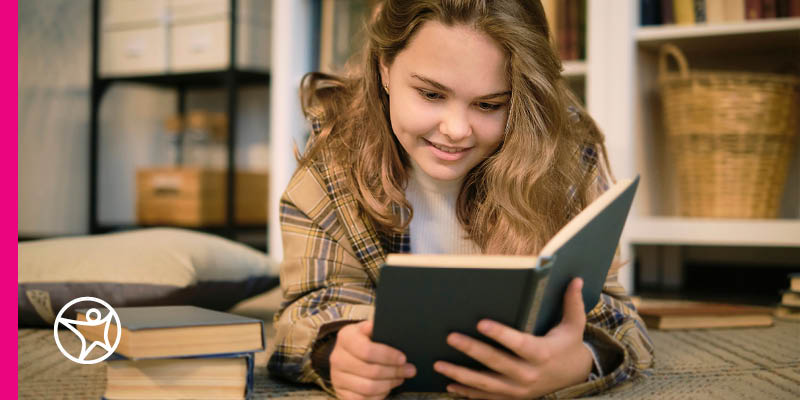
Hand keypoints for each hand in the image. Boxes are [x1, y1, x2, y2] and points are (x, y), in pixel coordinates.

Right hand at [330, 320, 416, 399]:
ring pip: (368, 387)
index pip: (367, 350)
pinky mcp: (341, 392)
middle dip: (394, 371)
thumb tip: (395, 328)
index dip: (387, 356)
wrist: (346, 353)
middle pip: (371, 371)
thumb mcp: (369, 328)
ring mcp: (337, 377)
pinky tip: (387, 387)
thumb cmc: (364, 339)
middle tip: (410, 370)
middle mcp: (337, 357)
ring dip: (389, 384)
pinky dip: (379, 395)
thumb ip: (380, 328)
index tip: (403, 358)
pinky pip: (362, 399)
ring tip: (400, 378)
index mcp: (345, 337)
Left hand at [434, 278, 592, 398]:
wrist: (575, 377)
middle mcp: (530, 374)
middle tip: (450, 337)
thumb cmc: (568, 345)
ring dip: (461, 375)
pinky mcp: (512, 398)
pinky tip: (449, 384)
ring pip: (486, 384)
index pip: (519, 344)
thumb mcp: (573, 325)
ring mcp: (519, 390)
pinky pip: (487, 397)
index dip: (500, 334)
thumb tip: (575, 279)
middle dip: (472, 350)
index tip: (481, 323)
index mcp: (543, 354)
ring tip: (439, 364)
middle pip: (496, 363)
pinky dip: (467, 392)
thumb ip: (572, 303)